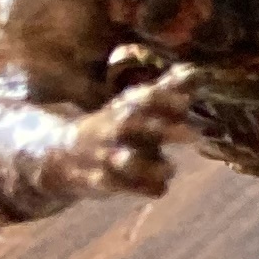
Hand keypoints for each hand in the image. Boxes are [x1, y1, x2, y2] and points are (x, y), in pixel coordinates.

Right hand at [54, 77, 196, 200]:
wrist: (62, 155)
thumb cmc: (113, 125)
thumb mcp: (135, 105)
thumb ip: (166, 90)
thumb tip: (196, 70)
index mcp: (126, 107)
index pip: (144, 98)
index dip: (166, 100)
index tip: (188, 103)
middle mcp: (114, 129)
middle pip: (134, 126)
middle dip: (162, 130)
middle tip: (194, 135)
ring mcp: (106, 155)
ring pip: (126, 161)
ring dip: (150, 166)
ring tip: (170, 168)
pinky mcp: (101, 180)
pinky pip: (122, 187)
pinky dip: (143, 188)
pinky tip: (160, 188)